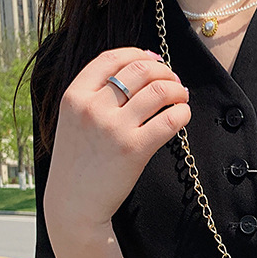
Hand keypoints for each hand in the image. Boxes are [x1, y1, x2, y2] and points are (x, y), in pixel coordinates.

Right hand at [44, 47, 189, 231]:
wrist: (74, 203)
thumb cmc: (78, 164)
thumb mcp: (73, 122)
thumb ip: (94, 98)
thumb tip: (134, 74)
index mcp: (74, 95)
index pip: (111, 58)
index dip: (138, 54)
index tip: (154, 60)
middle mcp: (92, 107)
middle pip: (139, 70)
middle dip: (164, 70)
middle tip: (174, 80)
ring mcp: (113, 127)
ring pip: (158, 91)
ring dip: (177, 89)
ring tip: (182, 96)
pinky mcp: (134, 149)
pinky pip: (168, 121)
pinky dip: (181, 113)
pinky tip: (183, 116)